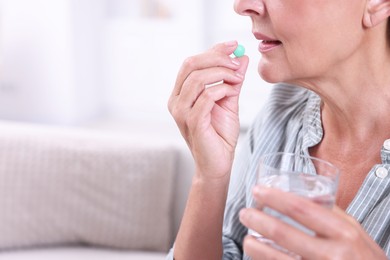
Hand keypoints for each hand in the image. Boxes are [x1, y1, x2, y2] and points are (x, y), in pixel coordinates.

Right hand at [168, 41, 248, 178]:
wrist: (218, 164)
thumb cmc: (220, 135)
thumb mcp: (228, 102)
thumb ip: (232, 80)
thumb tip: (242, 57)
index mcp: (181, 94)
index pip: (191, 63)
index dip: (212, 51)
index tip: (233, 45)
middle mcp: (176, 101)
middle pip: (191, 65)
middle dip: (217, 58)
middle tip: (237, 62)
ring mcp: (181, 112)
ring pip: (198, 79)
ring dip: (222, 73)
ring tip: (238, 78)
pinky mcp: (192, 122)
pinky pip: (206, 97)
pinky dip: (222, 90)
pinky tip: (232, 92)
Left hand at [239, 187, 386, 259]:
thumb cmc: (364, 258)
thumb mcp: (356, 232)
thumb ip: (332, 213)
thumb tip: (306, 193)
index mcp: (343, 232)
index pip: (302, 209)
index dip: (275, 197)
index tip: (258, 191)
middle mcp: (331, 254)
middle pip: (283, 233)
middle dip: (257, 220)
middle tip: (244, 213)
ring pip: (276, 259)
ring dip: (255, 247)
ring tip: (246, 239)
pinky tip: (259, 258)